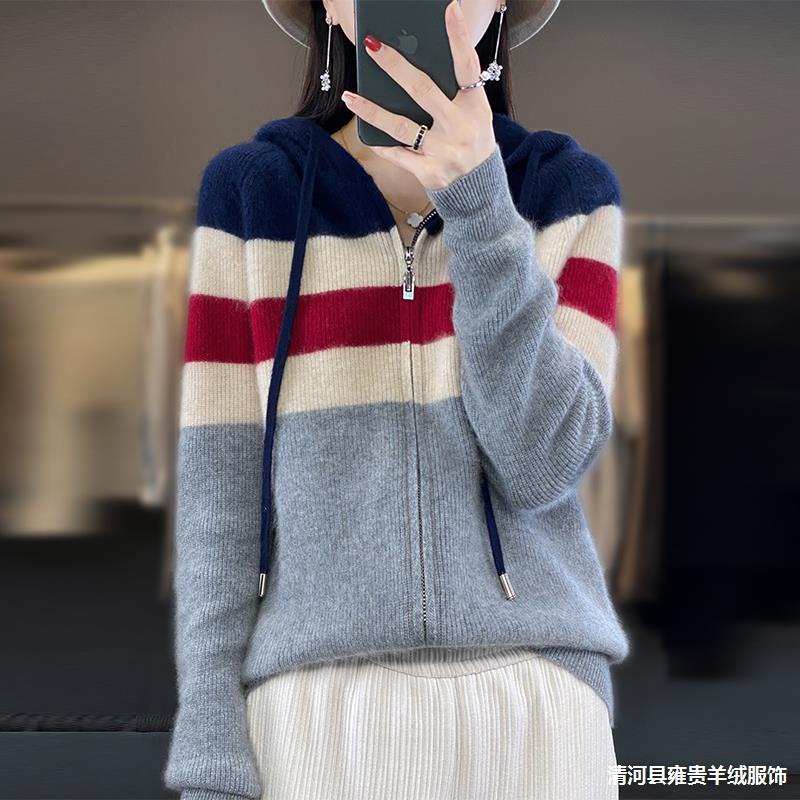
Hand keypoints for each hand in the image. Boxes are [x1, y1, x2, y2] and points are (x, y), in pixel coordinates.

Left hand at [341, 0, 496, 190]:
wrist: (479, 193)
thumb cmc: (471, 145)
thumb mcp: (473, 117)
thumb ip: (452, 94)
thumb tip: (414, 66)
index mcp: (475, 108)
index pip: (468, 66)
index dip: (459, 37)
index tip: (449, 8)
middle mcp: (460, 128)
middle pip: (422, 90)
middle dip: (395, 65)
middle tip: (372, 45)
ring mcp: (444, 152)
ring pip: (400, 125)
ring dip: (371, 109)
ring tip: (350, 96)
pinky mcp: (429, 173)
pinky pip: (398, 154)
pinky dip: (382, 145)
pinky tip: (366, 133)